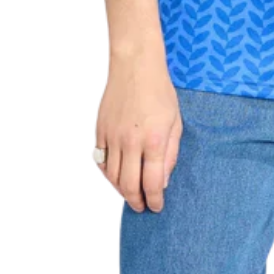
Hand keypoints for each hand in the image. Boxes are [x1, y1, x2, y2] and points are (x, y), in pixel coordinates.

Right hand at [94, 51, 182, 213]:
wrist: (134, 66)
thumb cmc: (160, 92)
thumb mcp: (175, 121)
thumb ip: (170, 153)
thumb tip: (163, 182)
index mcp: (154, 140)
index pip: (152, 183)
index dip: (155, 200)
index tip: (156, 207)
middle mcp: (131, 142)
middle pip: (128, 186)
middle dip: (136, 202)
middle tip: (141, 207)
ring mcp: (112, 137)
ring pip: (111, 177)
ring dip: (120, 191)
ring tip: (129, 194)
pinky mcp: (99, 131)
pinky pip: (99, 162)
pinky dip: (106, 175)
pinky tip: (114, 177)